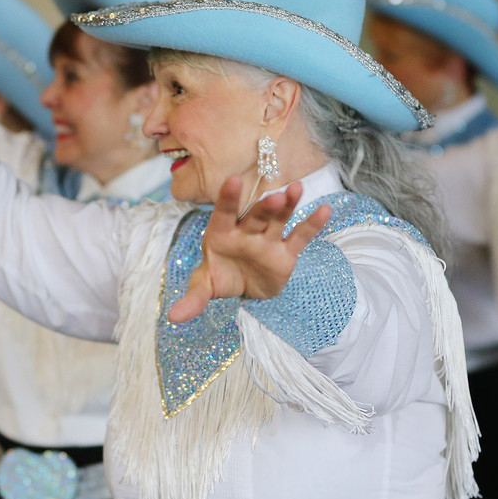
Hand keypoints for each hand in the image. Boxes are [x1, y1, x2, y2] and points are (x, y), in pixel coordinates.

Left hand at [167, 176, 331, 322]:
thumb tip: (173, 317)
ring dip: (288, 206)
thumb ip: (193, 299)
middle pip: (256, 216)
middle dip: (264, 207)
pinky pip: (300, 236)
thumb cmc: (221, 277)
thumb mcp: (205, 287)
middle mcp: (246, 232)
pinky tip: (324, 210)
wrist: (244, 288)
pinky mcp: (286, 252)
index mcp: (222, 233)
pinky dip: (312, 224)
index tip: (233, 180)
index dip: (228, 198)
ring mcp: (268, 240)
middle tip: (274, 197)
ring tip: (297, 189)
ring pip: (279, 220)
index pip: (224, 214)